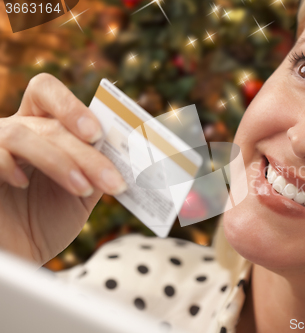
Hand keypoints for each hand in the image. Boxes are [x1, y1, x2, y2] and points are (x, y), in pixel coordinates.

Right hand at [0, 73, 126, 265]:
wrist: (17, 255)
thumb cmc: (46, 223)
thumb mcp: (82, 194)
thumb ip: (99, 169)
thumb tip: (128, 154)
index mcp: (41, 130)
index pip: (49, 93)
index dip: (72, 106)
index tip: (98, 134)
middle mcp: (15, 131)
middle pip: (49, 124)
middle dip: (85, 153)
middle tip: (111, 179)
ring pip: (22, 135)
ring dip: (59, 162)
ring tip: (83, 189)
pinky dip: (11, 166)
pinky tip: (26, 184)